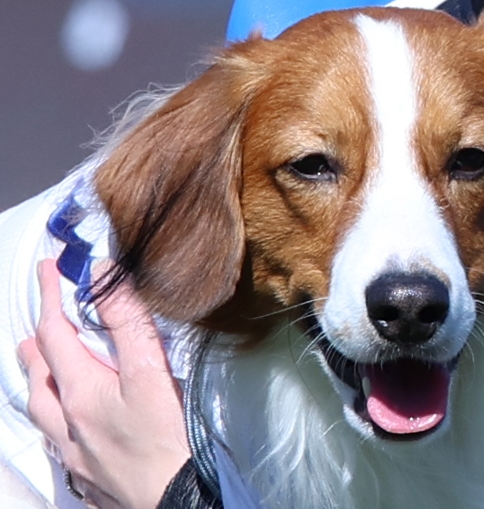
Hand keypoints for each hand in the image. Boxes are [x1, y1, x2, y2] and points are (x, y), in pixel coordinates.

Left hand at [17, 259, 190, 508]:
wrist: (176, 502)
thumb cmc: (167, 441)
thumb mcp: (150, 372)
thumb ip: (127, 321)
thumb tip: (103, 275)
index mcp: (79, 391)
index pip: (54, 332)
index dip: (49, 296)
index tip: (46, 268)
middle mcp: (66, 422)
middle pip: (38, 374)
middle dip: (37, 340)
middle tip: (42, 320)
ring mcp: (73, 452)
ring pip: (40, 409)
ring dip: (39, 380)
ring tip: (43, 367)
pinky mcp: (86, 474)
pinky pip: (55, 438)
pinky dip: (53, 416)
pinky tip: (67, 422)